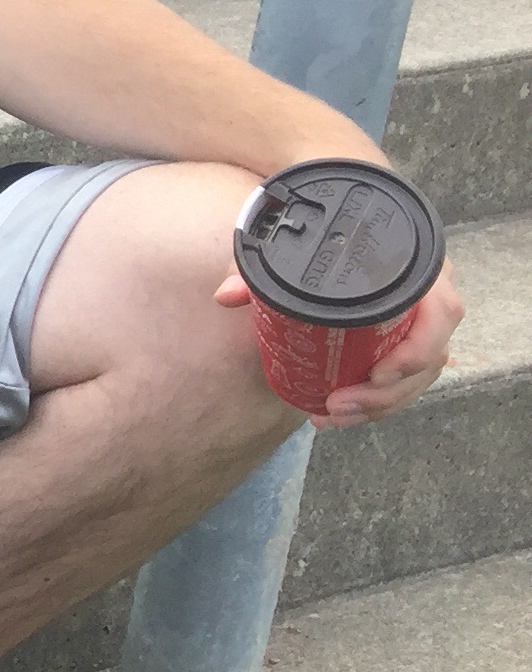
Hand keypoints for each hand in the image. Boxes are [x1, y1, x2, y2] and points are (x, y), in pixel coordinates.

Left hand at [215, 256, 461, 428]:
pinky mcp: (406, 350)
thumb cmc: (316, 254)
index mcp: (413, 270)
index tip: (378, 374)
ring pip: (418, 379)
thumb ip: (257, 273)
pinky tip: (335, 417)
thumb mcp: (287, 259)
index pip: (443, 311)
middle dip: (387, 393)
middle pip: (431, 357)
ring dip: (378, 406)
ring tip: (332, 416)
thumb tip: (227, 296)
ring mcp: (421, 328)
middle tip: (338, 404)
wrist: (325, 254)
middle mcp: (427, 299)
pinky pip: (403, 385)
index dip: (420, 348)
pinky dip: (372, 406)